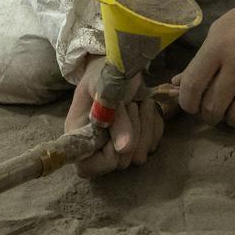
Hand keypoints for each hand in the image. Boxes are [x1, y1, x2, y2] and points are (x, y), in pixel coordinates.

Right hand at [65, 55, 163, 176]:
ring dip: (144, 126)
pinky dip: (154, 125)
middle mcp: (98, 146)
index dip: (104, 157)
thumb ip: (112, 116)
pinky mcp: (139, 140)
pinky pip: (153, 145)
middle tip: (128, 105)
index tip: (114, 133)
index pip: (86, 168)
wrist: (122, 65)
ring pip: (139, 157)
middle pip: (120, 163)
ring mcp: (120, 146)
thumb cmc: (104, 72)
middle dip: (130, 133)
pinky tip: (146, 108)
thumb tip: (123, 149)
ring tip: (137, 104)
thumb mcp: (104, 86)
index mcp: (79, 135)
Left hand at [177, 0, 234, 127]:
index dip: (187, 103)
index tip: (192, 106)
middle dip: (210, 115)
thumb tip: (177, 83)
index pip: (192, 87)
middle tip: (215, 110)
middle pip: (213, 107)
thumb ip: (199, 60)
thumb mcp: (218, 31)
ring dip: (234, 118)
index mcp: (216, 48)